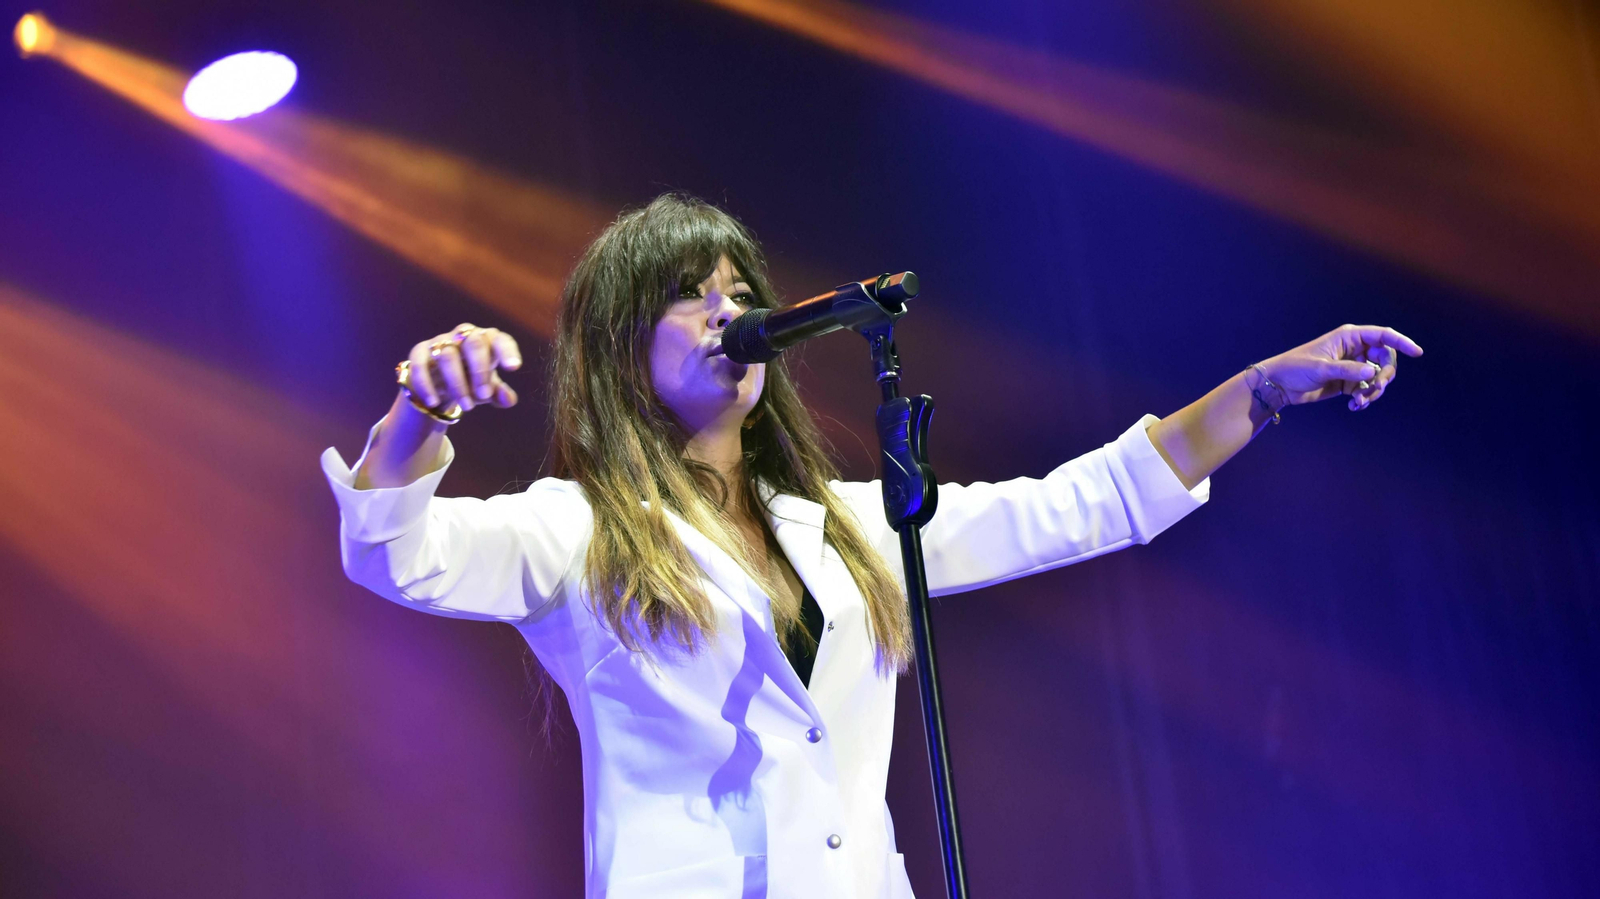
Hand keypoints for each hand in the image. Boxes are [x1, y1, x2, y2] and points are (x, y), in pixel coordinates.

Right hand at [403, 323, 521, 413]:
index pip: (500, 340)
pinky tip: (434, 403)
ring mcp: (441, 342)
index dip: (507, 352)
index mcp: (487, 341)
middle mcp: (464, 336)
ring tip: (467, 406)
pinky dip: (427, 385)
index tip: (514, 368)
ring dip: (458, 384)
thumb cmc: (472, 381)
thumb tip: (508, 399)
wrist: (439, 381)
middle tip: (484, 396)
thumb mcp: (488, 389)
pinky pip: (421, 366)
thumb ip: (499, 394)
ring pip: (448, 356)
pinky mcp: (420, 352)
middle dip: (480, 371)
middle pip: (474, 344)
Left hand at [1260, 324, 1423, 410]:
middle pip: (1386, 359)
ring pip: (1378, 377)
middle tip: (1373, 389)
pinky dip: (1365, 398)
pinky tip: (1355, 406)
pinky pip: (1367, 390)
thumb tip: (1371, 373)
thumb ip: (1347, 370)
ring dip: (1374, 391)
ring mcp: (1352, 366)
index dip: (1402, 342)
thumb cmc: (1294, 368)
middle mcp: (1354, 349)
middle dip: (1384, 376)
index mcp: (1349, 337)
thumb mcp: (1321, 369)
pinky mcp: (1348, 382)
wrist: (1279, 386)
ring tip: (1359, 402)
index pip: (1383, 335)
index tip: (1417, 353)